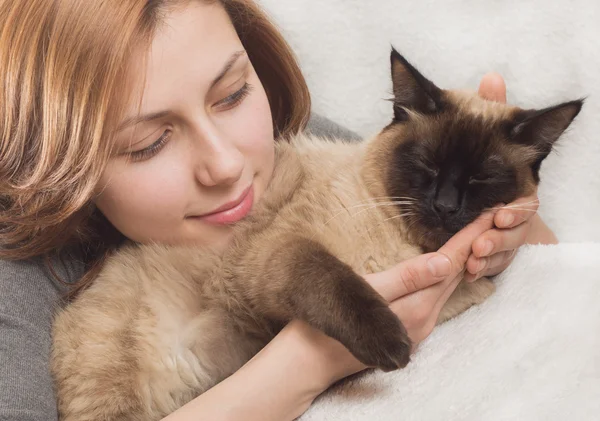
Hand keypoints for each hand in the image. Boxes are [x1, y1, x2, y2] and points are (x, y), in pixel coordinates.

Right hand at [314, 210, 495, 385]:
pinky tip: (443, 265)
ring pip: (445, 288)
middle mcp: (424, 321)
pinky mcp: (408, 330)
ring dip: (460, 261)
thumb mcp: (366, 294)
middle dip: (472, 246)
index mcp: (416, 309)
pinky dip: (443, 276)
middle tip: (488, 217)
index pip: (451, 266)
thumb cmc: (330, 324)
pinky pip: (434, 297)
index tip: (488, 215)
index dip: (470, 238)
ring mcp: (417, 329)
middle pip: (454, 277)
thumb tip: (445, 261)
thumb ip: (407, 278)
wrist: (311, 361)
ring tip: (473, 235)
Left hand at [464, 74, 558, 282]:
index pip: (525, 202)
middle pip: (516, 232)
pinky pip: (494, 264)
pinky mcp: (496, 250)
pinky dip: (483, 268)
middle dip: (500, 238)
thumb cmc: (484, 158)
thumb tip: (492, 77)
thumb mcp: (487, 133)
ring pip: (505, 250)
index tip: (501, 217)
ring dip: (490, 255)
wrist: (475, 193)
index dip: (517, 212)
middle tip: (478, 243)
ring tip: (471, 258)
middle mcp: (515, 214)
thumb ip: (492, 110)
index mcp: (517, 188)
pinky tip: (468, 271)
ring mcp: (506, 234)